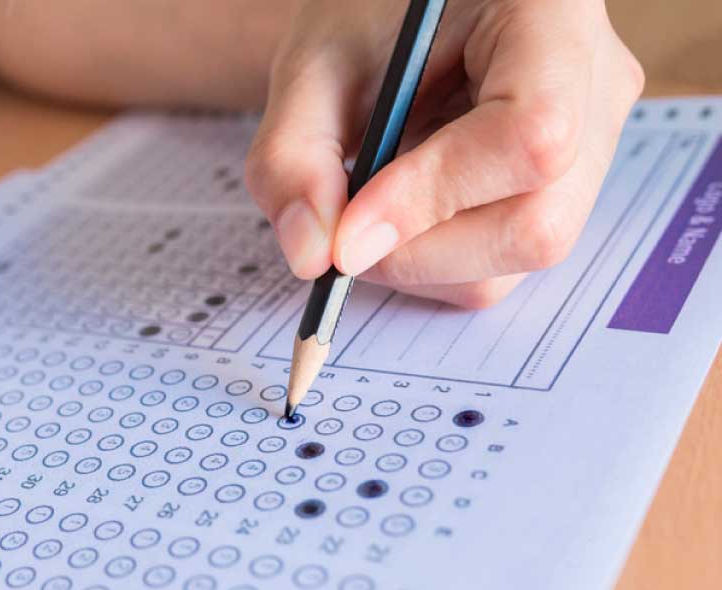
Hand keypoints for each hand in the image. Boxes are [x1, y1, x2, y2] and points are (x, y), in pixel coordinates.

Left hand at [244, 0, 642, 307]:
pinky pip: (505, 264)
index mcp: (551, 13)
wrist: (401, 16)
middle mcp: (594, 84)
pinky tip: (401, 211)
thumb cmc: (368, 20)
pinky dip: (434, 261)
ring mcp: (595, 143)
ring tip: (370, 207)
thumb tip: (311, 258)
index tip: (348, 231)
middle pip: (539, 222)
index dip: (433, 195)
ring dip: (422, 262)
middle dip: (421, 252)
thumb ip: (295, 157)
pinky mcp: (566, 192)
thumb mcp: (312, 68)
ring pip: (520, 256)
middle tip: (342, 236)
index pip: (532, 132)